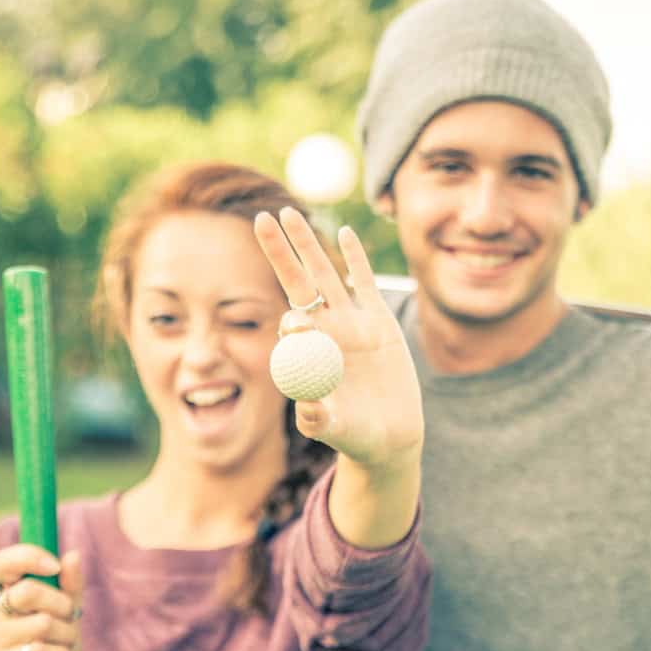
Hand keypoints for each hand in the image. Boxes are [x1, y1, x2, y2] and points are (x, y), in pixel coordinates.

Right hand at [0, 545, 83, 650]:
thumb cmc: (56, 644)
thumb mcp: (69, 612)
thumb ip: (70, 585)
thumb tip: (72, 555)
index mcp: (11, 593)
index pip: (3, 564)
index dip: (27, 558)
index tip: (54, 567)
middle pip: (27, 592)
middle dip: (62, 606)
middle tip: (68, 619)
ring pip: (41, 623)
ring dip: (65, 635)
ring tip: (61, 644)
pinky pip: (39, 650)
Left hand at [253, 208, 423, 471]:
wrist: (389, 436)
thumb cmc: (354, 435)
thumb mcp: (333, 428)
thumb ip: (317, 416)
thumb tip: (305, 405)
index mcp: (308, 353)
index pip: (292, 320)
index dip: (293, 317)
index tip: (301, 327)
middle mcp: (325, 331)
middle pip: (298, 281)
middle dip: (280, 251)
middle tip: (261, 218)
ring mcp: (351, 323)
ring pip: (327, 273)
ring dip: (308, 244)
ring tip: (290, 214)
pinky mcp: (379, 322)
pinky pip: (366, 283)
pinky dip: (356, 258)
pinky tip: (344, 232)